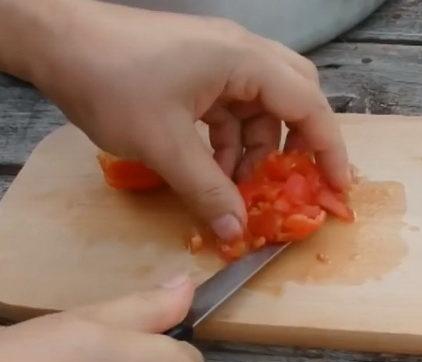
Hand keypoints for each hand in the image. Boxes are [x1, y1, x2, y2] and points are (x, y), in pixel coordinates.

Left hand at [1, 0, 349, 240]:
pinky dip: (230, 141)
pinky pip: (232, 108)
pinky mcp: (198, 68)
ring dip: (256, 149)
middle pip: (295, 97)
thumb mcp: (163, 144)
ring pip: (261, 107)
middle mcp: (241, 54)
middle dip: (297, 144)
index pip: (308, 105)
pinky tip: (212, 170)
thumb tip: (236, 231)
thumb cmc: (110, 80)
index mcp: (244, 60)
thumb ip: (206, 190)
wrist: (54, 40)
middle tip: (293, 182)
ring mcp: (219, 58)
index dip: (328, 150)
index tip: (336, 188)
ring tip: (237, 188)